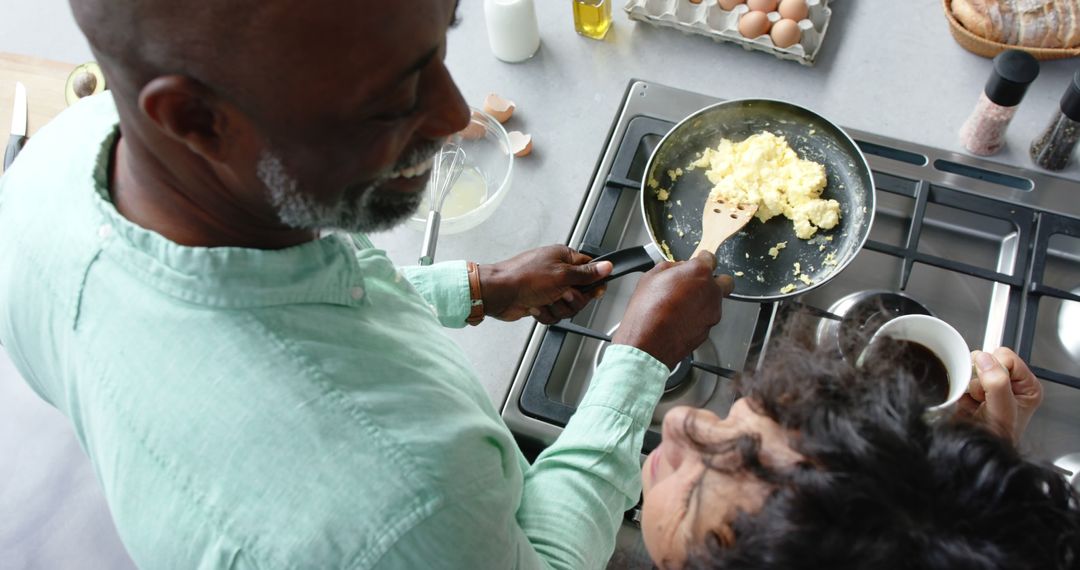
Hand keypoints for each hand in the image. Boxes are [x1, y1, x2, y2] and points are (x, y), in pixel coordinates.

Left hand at [479, 245, 612, 323]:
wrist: (499, 294)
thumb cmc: (523, 278)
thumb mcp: (562, 275)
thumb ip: (587, 274)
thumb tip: (606, 266)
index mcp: (564, 258)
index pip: (590, 270)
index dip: (594, 283)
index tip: (594, 291)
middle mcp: (557, 272)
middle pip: (581, 293)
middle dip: (571, 300)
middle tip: (561, 295)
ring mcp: (548, 288)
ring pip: (567, 307)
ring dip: (556, 308)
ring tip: (545, 300)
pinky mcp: (540, 302)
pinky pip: (554, 314)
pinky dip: (545, 313)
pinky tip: (535, 306)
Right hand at [611, 251, 733, 368]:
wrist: (647, 344)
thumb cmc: (646, 311)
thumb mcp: (650, 277)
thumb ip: (671, 267)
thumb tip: (678, 268)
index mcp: (699, 273)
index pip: (710, 258)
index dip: (700, 260)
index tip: (694, 263)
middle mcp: (712, 292)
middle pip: (724, 281)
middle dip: (712, 281)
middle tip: (694, 284)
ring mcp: (712, 313)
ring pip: (715, 302)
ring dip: (703, 300)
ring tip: (680, 305)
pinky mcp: (708, 330)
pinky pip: (706, 318)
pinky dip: (697, 317)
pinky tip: (679, 319)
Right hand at [957, 347, 1042, 443]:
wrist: (974, 453)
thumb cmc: (996, 440)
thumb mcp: (1002, 411)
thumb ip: (997, 384)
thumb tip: (985, 359)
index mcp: (1026, 386)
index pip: (1007, 358)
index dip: (995, 369)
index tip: (991, 388)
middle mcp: (1010, 384)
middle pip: (988, 360)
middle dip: (980, 378)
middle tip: (983, 398)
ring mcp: (989, 387)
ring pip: (972, 368)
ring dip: (969, 386)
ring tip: (975, 403)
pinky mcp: (972, 391)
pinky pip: (960, 378)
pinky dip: (959, 389)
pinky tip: (966, 403)